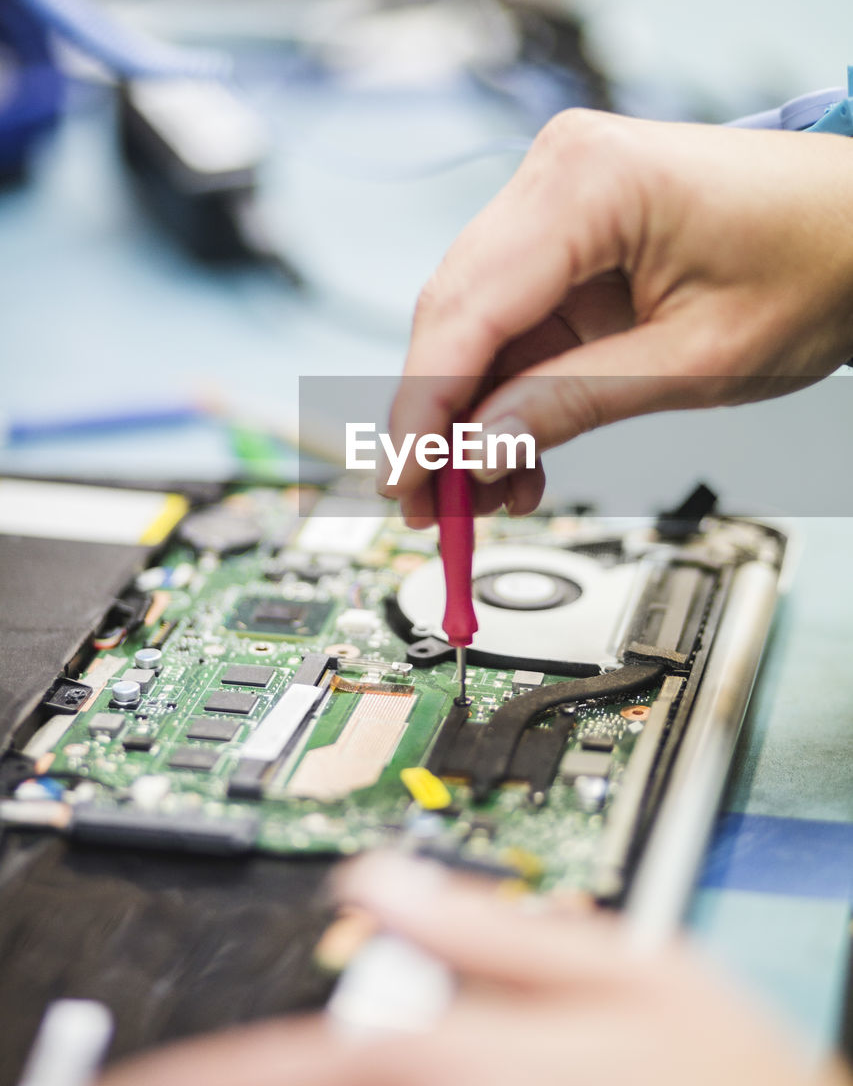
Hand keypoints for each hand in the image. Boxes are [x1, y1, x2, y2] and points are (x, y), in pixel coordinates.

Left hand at [98, 852, 850, 1085]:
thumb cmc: (722, 1076)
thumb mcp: (624, 965)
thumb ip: (486, 923)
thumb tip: (377, 874)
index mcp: (462, 1058)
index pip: (300, 1060)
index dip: (206, 1068)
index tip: (136, 1075)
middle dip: (230, 1083)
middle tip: (160, 1077)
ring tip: (227, 1073)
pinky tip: (339, 1081)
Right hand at [383, 111, 852, 524]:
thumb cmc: (814, 263)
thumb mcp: (696, 360)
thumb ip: (574, 403)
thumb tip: (478, 450)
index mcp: (589, 183)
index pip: (469, 310)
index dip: (424, 408)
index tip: (403, 482)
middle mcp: (556, 173)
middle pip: (455, 312)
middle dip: (437, 418)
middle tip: (427, 505)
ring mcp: (558, 198)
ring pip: (475, 321)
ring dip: (473, 412)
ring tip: (485, 496)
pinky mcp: (568, 232)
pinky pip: (514, 318)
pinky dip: (510, 388)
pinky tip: (517, 451)